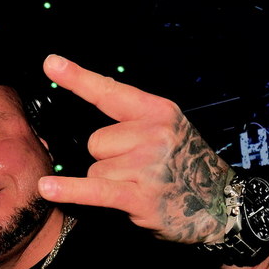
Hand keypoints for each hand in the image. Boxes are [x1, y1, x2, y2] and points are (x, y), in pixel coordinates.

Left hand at [38, 55, 233, 242]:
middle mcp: (153, 134)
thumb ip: (134, 122)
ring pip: (96, 169)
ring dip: (109, 182)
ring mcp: (147, 164)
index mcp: (158, 112)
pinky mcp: (139, 195)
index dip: (78, 78)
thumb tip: (94, 122)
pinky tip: (49, 188)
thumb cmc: (188, 167)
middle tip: (139, 171)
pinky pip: (95, 188)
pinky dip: (71, 190)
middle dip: (108, 160)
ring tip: (140, 188)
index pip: (110, 91)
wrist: (219, 205)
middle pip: (96, 142)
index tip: (51, 64)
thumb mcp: (169, 130)